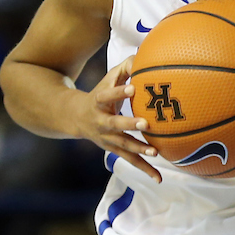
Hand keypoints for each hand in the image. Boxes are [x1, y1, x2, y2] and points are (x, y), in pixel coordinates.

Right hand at [73, 56, 161, 182]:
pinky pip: (131, 161)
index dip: (118, 92)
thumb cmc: (101, 93)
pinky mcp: (114, 150)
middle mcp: (101, 122)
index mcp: (98, 102)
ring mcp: (106, 139)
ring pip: (123, 146)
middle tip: (145, 123)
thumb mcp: (108, 78)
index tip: (133, 87)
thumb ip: (126, 68)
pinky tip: (159, 178)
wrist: (76, 118)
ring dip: (139, 149)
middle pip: (115, 124)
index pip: (107, 95)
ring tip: (155, 152)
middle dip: (129, 124)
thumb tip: (145, 56)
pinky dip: (145, 170)